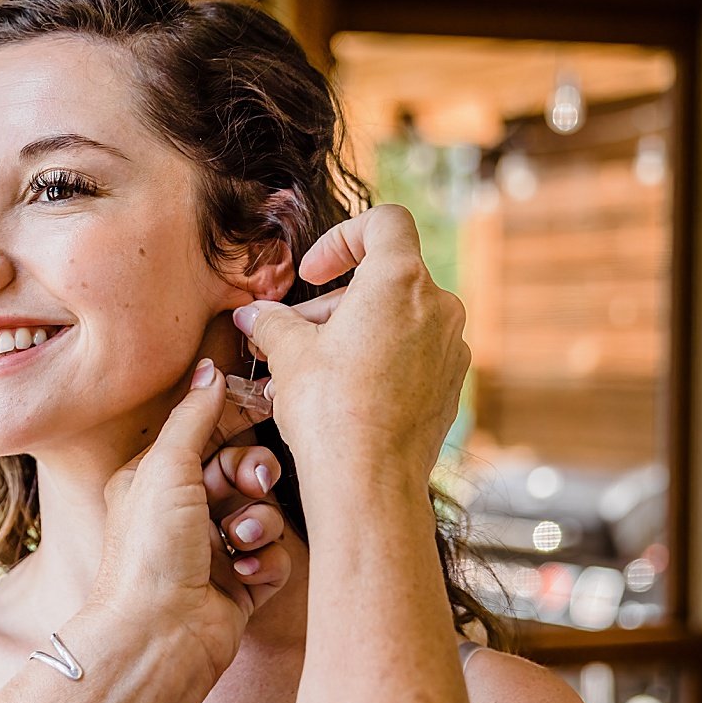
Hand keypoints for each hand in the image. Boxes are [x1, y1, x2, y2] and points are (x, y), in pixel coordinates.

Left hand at [80, 359, 291, 691]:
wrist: (157, 638)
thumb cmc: (149, 552)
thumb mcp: (165, 468)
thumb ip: (192, 417)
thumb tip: (209, 370)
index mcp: (155, 481)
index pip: (206, 435)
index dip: (237, 421)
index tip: (268, 405)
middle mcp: (182, 514)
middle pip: (241, 471)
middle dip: (254, 473)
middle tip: (254, 482)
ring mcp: (212, 552)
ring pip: (263, 513)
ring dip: (260, 522)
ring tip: (241, 540)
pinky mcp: (239, 587)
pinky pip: (274, 557)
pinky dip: (267, 561)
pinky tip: (248, 573)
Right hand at [233, 204, 468, 484]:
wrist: (368, 480)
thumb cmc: (329, 409)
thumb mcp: (287, 354)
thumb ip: (271, 322)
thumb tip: (252, 315)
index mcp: (399, 280)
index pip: (384, 222)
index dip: (342, 237)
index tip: (312, 273)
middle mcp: (437, 306)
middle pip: (384, 278)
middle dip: (333, 301)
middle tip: (292, 333)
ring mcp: (450, 347)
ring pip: (397, 319)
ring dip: (353, 332)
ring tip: (310, 369)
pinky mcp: (450, 384)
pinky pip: (411, 354)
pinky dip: (377, 360)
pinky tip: (342, 394)